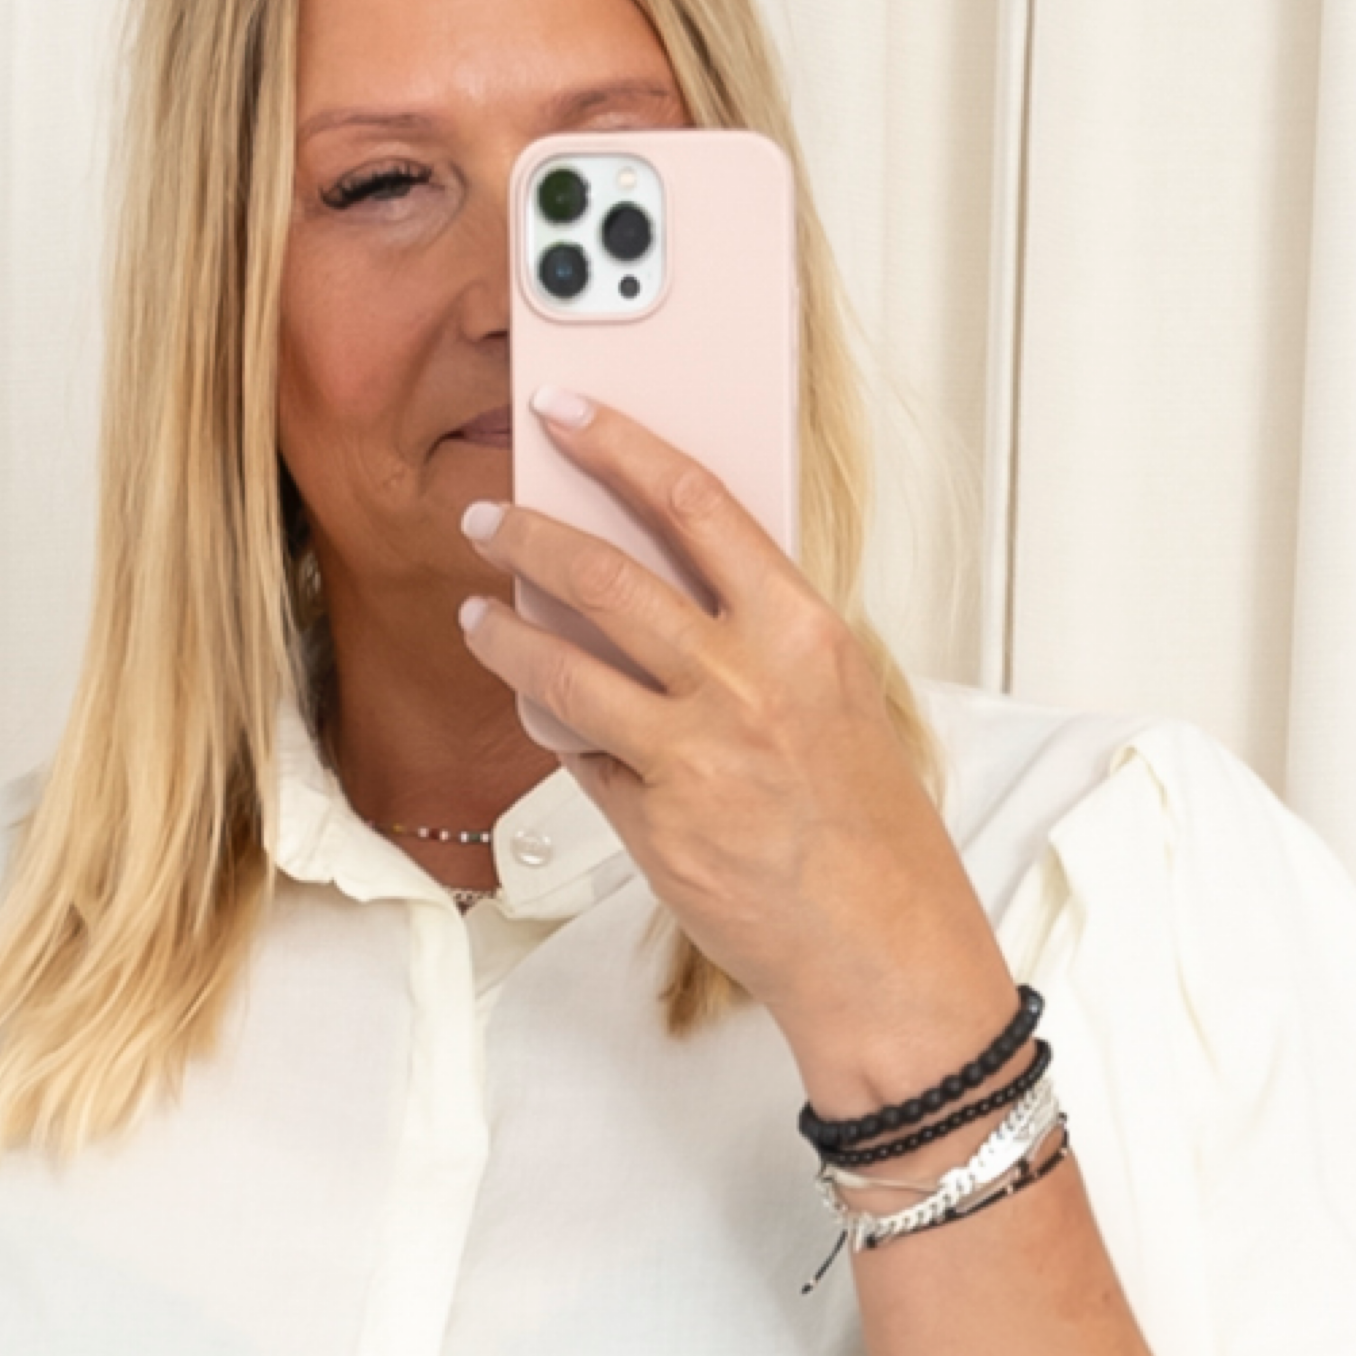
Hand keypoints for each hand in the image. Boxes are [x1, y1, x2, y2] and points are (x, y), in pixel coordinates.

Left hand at [456, 394, 1014, 1105]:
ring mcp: (692, 753)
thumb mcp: (835, 700)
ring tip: (478, 612)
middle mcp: (744, 682)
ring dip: (503, 631)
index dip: (620, 445)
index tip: (569, 414)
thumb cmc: (867, 827)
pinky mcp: (651, 821)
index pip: (696, 503)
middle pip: (606, 574)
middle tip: (488, 519)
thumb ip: (756, 639)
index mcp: (801, 631)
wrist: (877, 941)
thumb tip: (666, 590)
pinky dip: (551, 725)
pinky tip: (537, 710)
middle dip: (528, 534)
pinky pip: (578, 754)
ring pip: (562, 665)